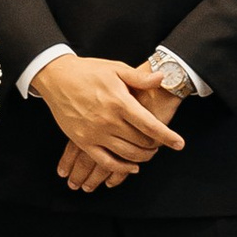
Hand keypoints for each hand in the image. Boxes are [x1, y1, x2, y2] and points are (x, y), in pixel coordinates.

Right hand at [41, 55, 184, 194]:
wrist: (57, 77)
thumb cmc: (88, 71)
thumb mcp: (116, 68)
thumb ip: (140, 78)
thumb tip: (162, 78)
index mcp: (119, 102)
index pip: (149, 125)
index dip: (167, 136)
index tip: (179, 144)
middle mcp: (108, 120)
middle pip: (140, 142)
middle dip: (155, 146)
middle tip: (160, 144)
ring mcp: (94, 133)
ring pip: (126, 154)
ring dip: (142, 157)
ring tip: (148, 153)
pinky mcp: (82, 141)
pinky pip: (105, 161)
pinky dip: (121, 168)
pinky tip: (131, 167)